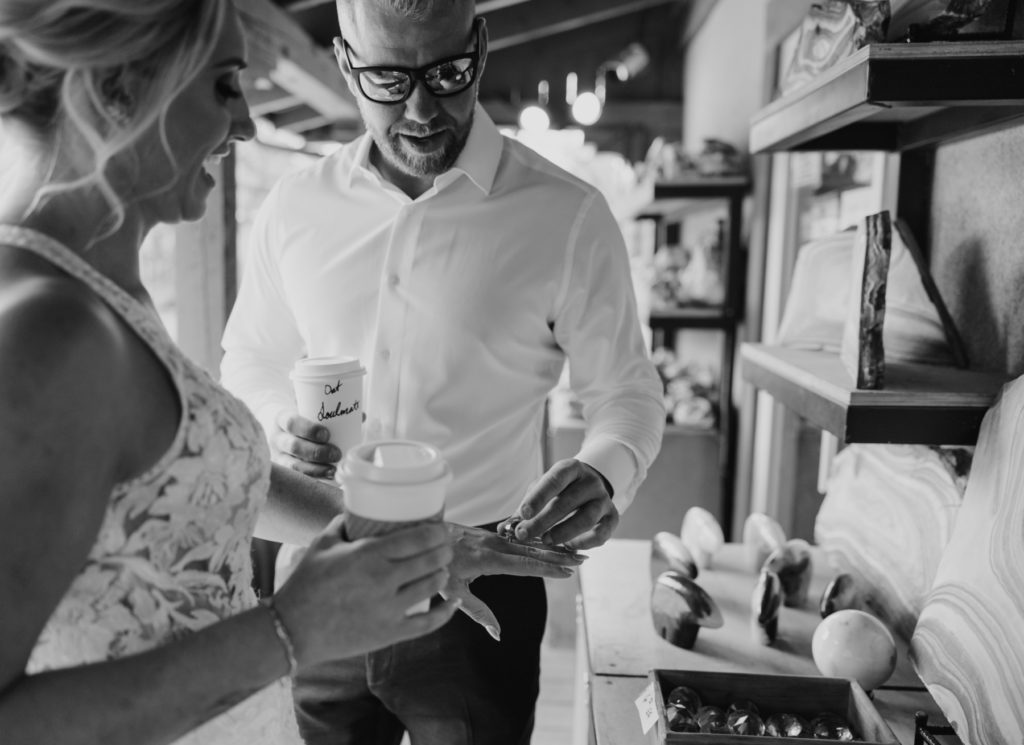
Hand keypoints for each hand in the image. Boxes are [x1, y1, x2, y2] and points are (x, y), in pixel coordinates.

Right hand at [272, 409, 341, 479]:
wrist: (284, 431)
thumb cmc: (303, 419)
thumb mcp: (310, 411)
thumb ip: (332, 413)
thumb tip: (362, 415)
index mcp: (282, 419)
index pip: (291, 423)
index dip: (308, 430)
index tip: (327, 434)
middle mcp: (277, 438)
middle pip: (293, 446)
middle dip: (316, 452)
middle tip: (336, 453)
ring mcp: (278, 456)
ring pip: (293, 465)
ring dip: (315, 469)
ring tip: (333, 469)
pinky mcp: (283, 470)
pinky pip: (296, 477)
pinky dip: (313, 478)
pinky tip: (327, 477)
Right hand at [272, 518, 458, 667]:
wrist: (292, 629)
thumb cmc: (305, 584)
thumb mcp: (322, 545)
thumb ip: (342, 525)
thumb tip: (356, 511)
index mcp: (369, 555)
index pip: (417, 539)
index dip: (437, 532)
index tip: (443, 529)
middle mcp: (384, 579)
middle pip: (430, 560)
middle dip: (444, 551)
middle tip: (446, 547)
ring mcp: (390, 608)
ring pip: (431, 586)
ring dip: (442, 575)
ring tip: (442, 569)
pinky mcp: (390, 633)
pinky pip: (427, 623)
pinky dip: (445, 613)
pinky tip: (453, 604)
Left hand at [441, 523, 585, 640]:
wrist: (424, 533)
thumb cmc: (436, 566)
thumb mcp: (451, 593)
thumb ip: (476, 612)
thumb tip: (498, 634)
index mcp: (487, 559)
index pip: (524, 565)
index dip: (547, 569)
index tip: (568, 573)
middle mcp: (495, 545)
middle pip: (534, 551)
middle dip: (560, 556)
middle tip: (584, 560)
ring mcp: (494, 538)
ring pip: (530, 543)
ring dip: (554, 548)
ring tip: (576, 552)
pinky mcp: (492, 535)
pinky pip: (521, 538)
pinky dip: (541, 542)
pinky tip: (554, 544)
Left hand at [513, 459, 618, 551]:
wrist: (590, 486)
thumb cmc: (559, 490)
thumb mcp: (541, 492)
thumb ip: (524, 510)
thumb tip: (503, 530)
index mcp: (570, 469)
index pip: (554, 480)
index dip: (538, 497)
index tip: (523, 514)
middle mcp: (590, 481)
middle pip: (568, 501)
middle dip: (544, 520)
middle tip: (525, 534)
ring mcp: (603, 499)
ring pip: (586, 518)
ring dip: (564, 532)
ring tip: (546, 541)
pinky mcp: (613, 517)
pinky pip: (602, 533)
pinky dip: (585, 542)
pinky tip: (569, 547)